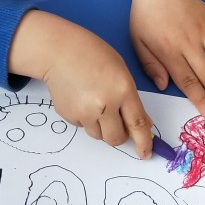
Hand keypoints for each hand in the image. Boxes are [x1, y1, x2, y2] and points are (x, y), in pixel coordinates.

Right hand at [9, 11, 153, 156]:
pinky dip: (85, 118)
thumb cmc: (92, 54)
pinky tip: (81, 98)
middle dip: (119, 136)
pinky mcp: (69, 116)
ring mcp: (85, 112)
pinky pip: (83, 126)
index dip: (143, 142)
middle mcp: (105, 105)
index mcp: (122, 89)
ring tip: (95, 103)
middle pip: (116, 138)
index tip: (145, 153)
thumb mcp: (120, 71)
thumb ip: (131, 98)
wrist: (59, 51)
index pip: (137, 124)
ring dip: (101, 127)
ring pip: (99, 135)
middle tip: (117, 124)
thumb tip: (141, 123)